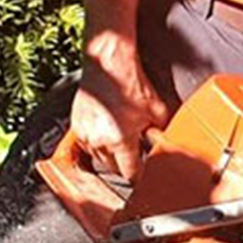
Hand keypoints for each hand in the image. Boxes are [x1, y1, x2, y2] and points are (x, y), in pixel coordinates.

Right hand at [70, 34, 169, 180]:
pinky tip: (108, 131)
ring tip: (122, 138)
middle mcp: (100, 141)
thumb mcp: (157, 111)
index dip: (140, 176)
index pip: (130, 173)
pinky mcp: (77, 124)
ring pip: (99, 157)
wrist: (109, 63)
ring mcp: (85, 133)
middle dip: (125, 163)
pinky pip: (88, 144)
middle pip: (113, 168)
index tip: (144, 178)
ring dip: (110, 154)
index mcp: (120, 140)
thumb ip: (160, 132)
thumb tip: (165, 142)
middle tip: (136, 153)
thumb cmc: (131, 82)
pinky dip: (98, 142)